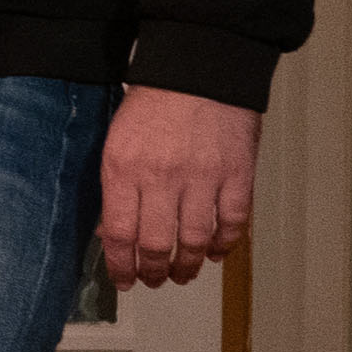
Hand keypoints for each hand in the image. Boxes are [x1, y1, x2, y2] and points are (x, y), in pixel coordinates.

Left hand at [101, 85, 257, 290]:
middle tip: (154, 280)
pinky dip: (225, 243)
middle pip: (158, 244)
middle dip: (154, 271)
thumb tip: (114, 230)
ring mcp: (203, 177)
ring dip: (188, 264)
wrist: (198, 70)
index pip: (118, 233)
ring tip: (183, 274)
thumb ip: (116, 186)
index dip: (121, 265)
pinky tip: (215, 252)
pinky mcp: (238, 173)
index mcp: (123, 170)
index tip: (123, 280)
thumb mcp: (116, 142)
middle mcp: (162, 178)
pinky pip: (234, 221)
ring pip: (195, 239)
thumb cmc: (152, 105)